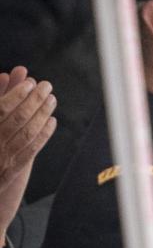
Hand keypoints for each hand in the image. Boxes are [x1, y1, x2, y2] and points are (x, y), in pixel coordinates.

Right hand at [0, 67, 56, 247]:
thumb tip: (7, 76)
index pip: (0, 109)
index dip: (16, 94)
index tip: (30, 81)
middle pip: (16, 119)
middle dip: (34, 100)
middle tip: (47, 86)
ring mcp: (2, 158)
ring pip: (26, 133)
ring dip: (42, 114)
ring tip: (52, 99)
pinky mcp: (10, 171)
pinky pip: (30, 150)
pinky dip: (43, 134)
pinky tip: (52, 121)